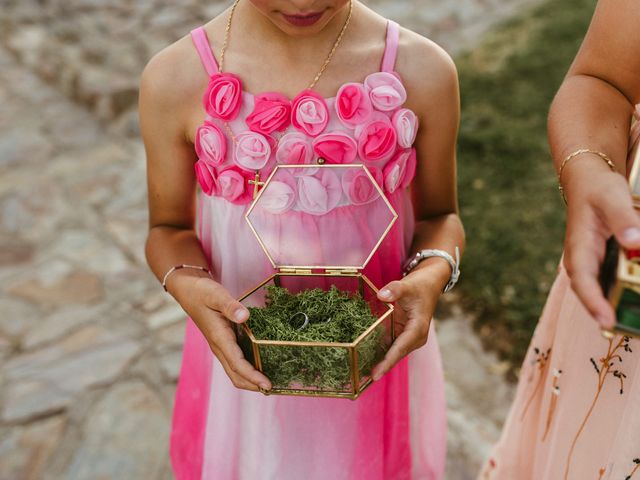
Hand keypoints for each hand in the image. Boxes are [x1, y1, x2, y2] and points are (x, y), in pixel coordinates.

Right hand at [168, 269, 271, 391]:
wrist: (188, 291)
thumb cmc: (202, 292)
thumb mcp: (216, 295)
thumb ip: (230, 305)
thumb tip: (244, 316)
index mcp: (219, 338)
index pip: (237, 364)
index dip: (253, 377)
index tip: (268, 385)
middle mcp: (220, 347)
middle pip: (236, 375)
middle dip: (255, 386)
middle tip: (277, 389)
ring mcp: (221, 347)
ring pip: (236, 371)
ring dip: (252, 380)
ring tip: (274, 382)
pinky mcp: (224, 343)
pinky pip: (237, 362)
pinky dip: (250, 369)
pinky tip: (264, 365)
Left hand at [370, 261, 448, 380]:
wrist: (428, 285)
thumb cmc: (420, 287)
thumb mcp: (408, 285)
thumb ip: (395, 289)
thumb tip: (382, 295)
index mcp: (418, 329)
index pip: (400, 348)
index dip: (387, 362)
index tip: (375, 375)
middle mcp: (413, 338)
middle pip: (394, 355)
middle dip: (380, 367)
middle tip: (359, 377)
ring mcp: (406, 337)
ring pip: (390, 352)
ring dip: (377, 361)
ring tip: (357, 372)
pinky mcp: (400, 334)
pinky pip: (387, 345)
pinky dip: (376, 350)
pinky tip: (361, 357)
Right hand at [563, 164, 639, 328]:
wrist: (588, 182)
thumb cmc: (598, 188)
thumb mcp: (612, 197)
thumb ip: (624, 218)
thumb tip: (635, 241)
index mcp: (580, 246)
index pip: (582, 279)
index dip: (593, 301)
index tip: (607, 319)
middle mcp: (582, 260)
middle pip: (589, 292)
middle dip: (604, 312)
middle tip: (625, 329)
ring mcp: (590, 263)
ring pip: (599, 290)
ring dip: (613, 305)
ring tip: (632, 321)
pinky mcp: (601, 263)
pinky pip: (609, 282)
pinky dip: (620, 292)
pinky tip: (634, 298)